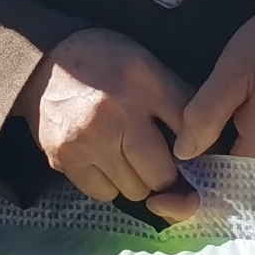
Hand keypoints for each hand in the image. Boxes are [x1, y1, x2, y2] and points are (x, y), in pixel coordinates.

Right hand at [16, 27, 196, 215]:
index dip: (196, 156)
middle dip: (163, 174)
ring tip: (125, 156)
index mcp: (144, 86)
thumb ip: (179, 104)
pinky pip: (103, 193)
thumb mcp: (149, 68)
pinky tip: (102, 160)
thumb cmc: (107, 64)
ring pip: (133, 191)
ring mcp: (87, 140)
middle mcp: (116, 115)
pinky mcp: (64, 157)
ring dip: (135, 181)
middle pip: (160, 176)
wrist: (46, 61)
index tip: (191, 160)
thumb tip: (208, 150)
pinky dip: (108, 184)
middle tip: (154, 161)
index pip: (188, 137)